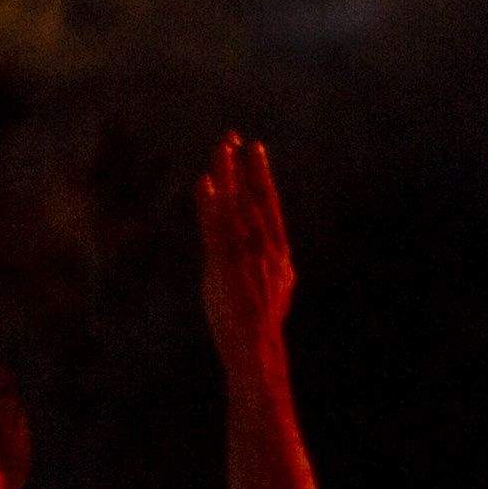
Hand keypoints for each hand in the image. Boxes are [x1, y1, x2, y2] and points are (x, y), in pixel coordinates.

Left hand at [197, 133, 293, 372]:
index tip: (255, 150)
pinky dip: (211, 204)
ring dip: (228, 176)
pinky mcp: (226, 265)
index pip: (270, 205)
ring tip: (219, 149)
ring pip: (237, 207)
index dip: (261, 176)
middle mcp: (266, 249)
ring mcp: (247, 256)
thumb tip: (281, 259)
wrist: (256, 350)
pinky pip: (217, 227)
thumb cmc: (260, 324)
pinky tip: (206, 183)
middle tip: (234, 138)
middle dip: (245, 167)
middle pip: (255, 198)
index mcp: (279, 253)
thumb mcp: (275, 288)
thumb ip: (273, 266)